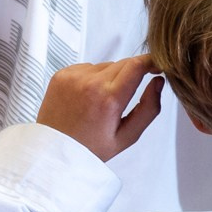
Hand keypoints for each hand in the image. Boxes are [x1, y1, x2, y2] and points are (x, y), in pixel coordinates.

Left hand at [36, 56, 164, 161]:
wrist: (53, 150)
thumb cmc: (89, 147)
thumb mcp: (127, 136)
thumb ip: (149, 108)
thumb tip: (158, 81)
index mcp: (109, 99)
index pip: (137, 65)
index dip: (152, 61)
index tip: (157, 65)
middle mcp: (90, 83)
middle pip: (123, 63)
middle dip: (131, 74)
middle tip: (122, 97)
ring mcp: (73, 77)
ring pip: (105, 65)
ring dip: (109, 77)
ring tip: (100, 102)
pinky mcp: (61, 75)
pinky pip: (86, 67)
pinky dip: (91, 78)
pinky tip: (85, 98)